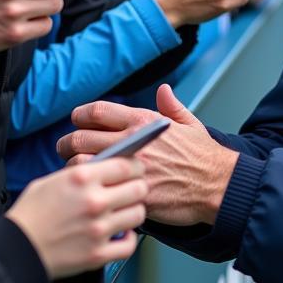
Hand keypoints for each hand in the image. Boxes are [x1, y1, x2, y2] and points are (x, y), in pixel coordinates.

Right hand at [5, 158, 146, 276]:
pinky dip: (128, 239)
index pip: (127, 165)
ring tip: (124, 212)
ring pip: (138, 214)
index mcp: (83, 178)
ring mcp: (99, 229)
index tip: (135, 169)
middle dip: (138, 187)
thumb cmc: (30, 213)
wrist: (15, 249)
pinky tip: (120, 234)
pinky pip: (130, 245)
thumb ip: (82, 172)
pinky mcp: (98, 254)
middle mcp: (95, 201)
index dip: (135, 165)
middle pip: (139, 188)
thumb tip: (108, 167)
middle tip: (131, 190)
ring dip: (133, 212)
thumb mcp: (52, 180)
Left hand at [57, 85, 238, 225]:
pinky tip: (93, 191)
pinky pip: (99, 189)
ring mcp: (129, 168)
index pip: (97, 111)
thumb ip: (171, 106)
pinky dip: (92, 190)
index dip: (79, 116)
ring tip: (75, 174)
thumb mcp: (189, 123)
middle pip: (79, 137)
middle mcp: (132, 141)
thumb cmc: (204, 156)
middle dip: (65, 144)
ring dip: (72, 169)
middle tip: (64, 150)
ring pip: (81, 164)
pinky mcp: (131, 192)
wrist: (217, 184)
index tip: (77, 121)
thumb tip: (163, 91)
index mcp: (142, 122)